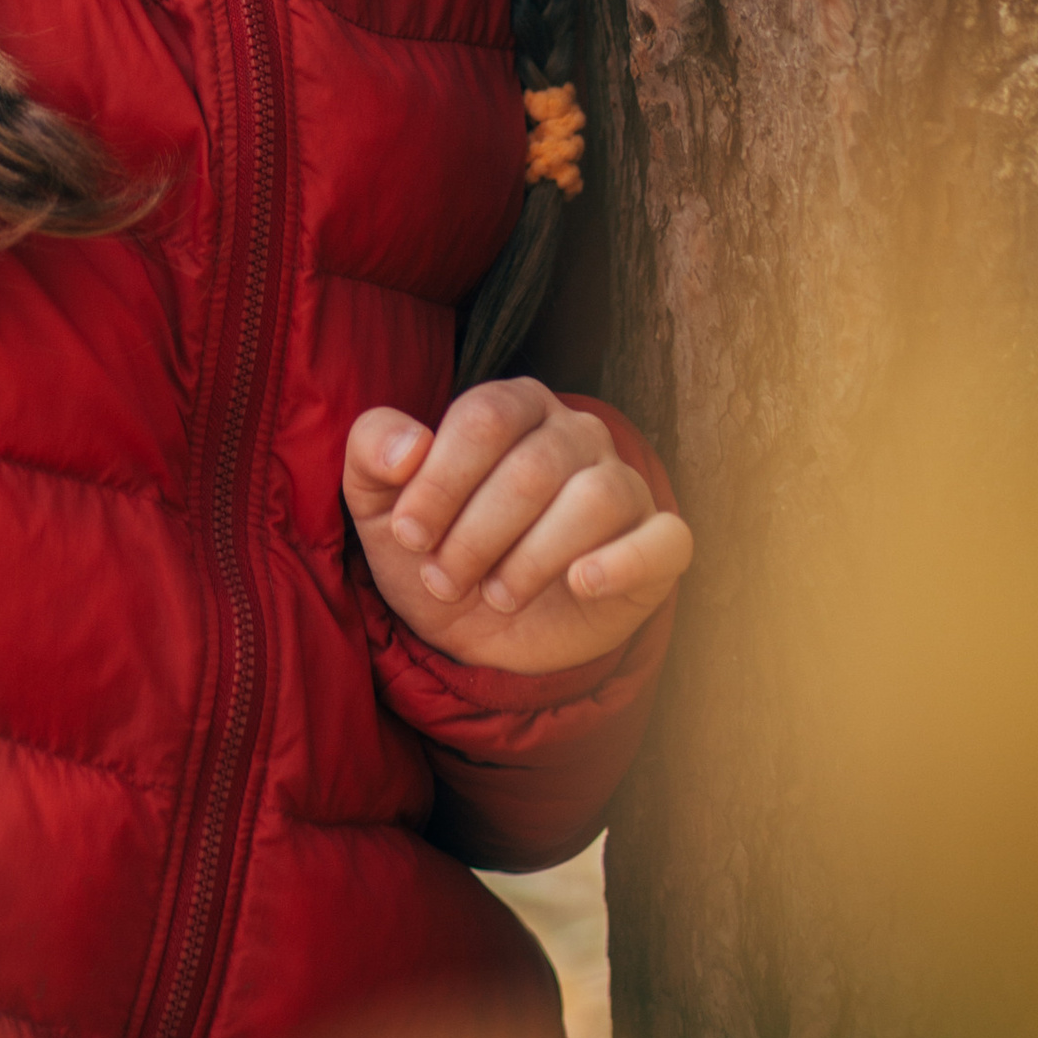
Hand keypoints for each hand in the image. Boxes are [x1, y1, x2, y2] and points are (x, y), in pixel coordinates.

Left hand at [344, 380, 691, 675]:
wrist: (478, 631)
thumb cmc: (435, 548)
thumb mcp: (380, 506)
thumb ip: (372, 452)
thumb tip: (409, 446)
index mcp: (514, 405)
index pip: (485, 418)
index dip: (441, 481)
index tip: (409, 536)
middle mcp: (577, 433)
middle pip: (533, 467)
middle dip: (476, 535)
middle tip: (445, 580)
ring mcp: (624, 485)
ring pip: (594, 499)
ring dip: (533, 559)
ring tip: (497, 595)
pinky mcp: (657, 544)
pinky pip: (665, 539)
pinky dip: (624, 562)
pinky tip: (580, 584)